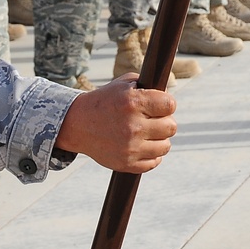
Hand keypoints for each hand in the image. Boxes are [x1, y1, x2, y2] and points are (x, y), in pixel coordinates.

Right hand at [55, 74, 176, 173]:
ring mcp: (129, 148)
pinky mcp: (126, 164)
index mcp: (132, 102)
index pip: (170, 105)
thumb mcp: (125, 84)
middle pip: (171, 127)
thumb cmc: (106, 101)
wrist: (78, 124)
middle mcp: (132, 126)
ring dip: (159, 139)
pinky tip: (141, 145)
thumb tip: (170, 96)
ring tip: (146, 133)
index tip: (160, 105)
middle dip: (163, 121)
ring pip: (165, 146)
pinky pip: (154, 162)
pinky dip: (151, 154)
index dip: (166, 104)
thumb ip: (150, 86)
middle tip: (151, 119)